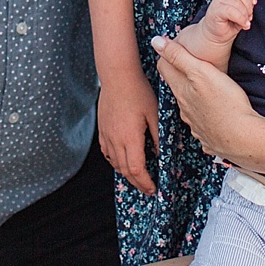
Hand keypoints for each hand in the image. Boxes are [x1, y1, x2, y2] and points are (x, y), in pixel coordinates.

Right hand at [98, 67, 159, 194]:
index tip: (154, 189)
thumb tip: (162, 155)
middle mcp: (115, 140)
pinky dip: (115, 161)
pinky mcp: (102, 129)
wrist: (117, 76)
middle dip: (137, 183)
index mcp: (130, 138)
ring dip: (127, 173)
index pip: (137, 170)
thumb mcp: (155, 114)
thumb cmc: (138, 92)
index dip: (145, 183)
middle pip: (125, 171)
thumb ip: (158, 137)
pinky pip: (107, 152)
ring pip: (115, 163)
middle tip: (148, 188)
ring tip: (138, 176)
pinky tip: (122, 160)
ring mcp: (106, 135)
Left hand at [152, 32, 260, 162]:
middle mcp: (185, 109)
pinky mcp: (209, 140)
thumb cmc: (225, 102)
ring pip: (190, 110)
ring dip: (195, 101)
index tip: (176, 51)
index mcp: (182, 91)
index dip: (169, 57)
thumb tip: (155, 41)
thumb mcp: (201, 71)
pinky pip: (204, 129)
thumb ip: (179, 56)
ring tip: (208, 94)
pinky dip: (208, 122)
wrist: (242, 138)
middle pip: (178, 89)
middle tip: (194, 70)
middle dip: (183, 79)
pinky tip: (217, 119)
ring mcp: (196, 126)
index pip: (165, 69)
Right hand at [195, 0, 256, 44]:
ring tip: (246, 22)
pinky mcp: (215, 10)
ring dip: (245, 14)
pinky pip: (231, 11)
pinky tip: (243, 25)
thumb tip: (253, 3)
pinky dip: (240, 18)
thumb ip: (247, 4)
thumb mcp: (242, 11)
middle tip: (249, 17)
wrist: (215, 35)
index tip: (254, 4)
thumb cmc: (229, 23)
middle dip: (249, 7)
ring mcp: (218, 1)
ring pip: (237, 2)